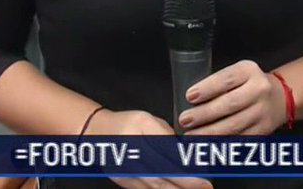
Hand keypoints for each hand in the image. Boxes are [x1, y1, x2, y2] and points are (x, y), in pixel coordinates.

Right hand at [89, 110, 212, 188]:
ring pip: (156, 183)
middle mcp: (131, 146)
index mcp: (140, 125)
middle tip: (206, 185)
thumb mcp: (148, 120)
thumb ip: (168, 135)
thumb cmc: (126, 124)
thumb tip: (188, 153)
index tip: (203, 167)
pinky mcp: (124, 180)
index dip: (186, 159)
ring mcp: (125, 166)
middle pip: (163, 168)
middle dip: (187, 180)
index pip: (167, 146)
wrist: (96, 133)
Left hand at [179, 60, 285, 135]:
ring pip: (234, 125)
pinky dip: (221, 142)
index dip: (207, 89)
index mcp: (249, 71)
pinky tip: (207, 143)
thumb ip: (218, 82)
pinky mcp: (263, 130)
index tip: (189, 96)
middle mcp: (259, 90)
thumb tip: (190, 100)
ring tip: (191, 135)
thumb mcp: (238, 73)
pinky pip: (239, 138)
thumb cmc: (249, 84)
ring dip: (209, 132)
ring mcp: (262, 111)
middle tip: (185, 120)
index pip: (226, 79)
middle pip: (229, 104)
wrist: (280, 97)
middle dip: (204, 114)